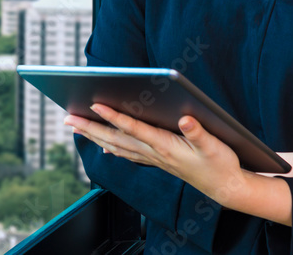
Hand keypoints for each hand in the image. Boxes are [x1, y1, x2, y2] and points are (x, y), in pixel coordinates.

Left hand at [65, 103, 252, 206]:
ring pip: (117, 146)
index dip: (114, 116)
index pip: (133, 129)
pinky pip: (128, 154)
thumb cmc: (221, 164)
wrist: (225, 187)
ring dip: (95, 136)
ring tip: (76, 127)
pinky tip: (104, 147)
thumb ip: (198, 132)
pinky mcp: (158, 161)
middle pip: (116, 138)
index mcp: (165, 146)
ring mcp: (154, 159)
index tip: (95, 104)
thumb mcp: (215, 146)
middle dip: (91, 127)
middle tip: (68, 119)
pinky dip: (113, 148)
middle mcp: (154, 153)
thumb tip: (185, 118)